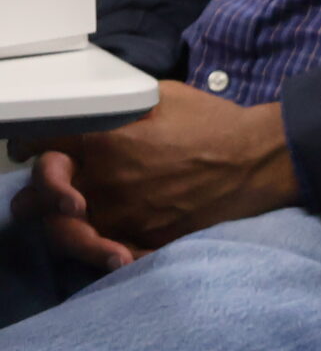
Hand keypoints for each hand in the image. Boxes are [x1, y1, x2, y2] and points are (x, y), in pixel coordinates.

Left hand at [12, 80, 298, 251]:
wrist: (257, 161)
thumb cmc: (214, 124)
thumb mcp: (162, 96)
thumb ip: (115, 106)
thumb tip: (89, 111)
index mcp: (103, 145)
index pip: (39, 146)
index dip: (33, 144)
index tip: (36, 147)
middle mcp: (102, 186)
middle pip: (35, 200)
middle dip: (38, 191)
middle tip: (49, 187)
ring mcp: (120, 220)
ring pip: (60, 233)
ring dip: (60, 223)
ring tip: (74, 214)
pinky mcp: (141, 242)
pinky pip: (100, 254)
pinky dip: (97, 249)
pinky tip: (105, 240)